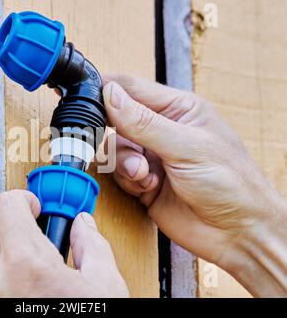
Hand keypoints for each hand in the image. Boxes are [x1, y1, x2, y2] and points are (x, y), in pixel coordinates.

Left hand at [0, 190, 128, 296]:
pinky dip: (4, 277)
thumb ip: (93, 247)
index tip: (35, 205)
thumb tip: (84, 227)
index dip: (23, 198)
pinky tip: (29, 289)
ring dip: (9, 254)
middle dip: (15, 226)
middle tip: (38, 235)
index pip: (6, 205)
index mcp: (26, 266)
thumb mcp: (104, 288)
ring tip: (38, 269)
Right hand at [103, 74, 286, 296]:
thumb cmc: (229, 182)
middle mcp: (162, 130)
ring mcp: (152, 156)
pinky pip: (119, 173)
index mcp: (178, 109)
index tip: (84, 95)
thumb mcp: (186, 146)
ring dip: (125, 162)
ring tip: (144, 174)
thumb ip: (143, 122)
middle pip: (117, 118)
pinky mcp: (144, 181)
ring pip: (115, 148)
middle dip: (114, 133)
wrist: (236, 232)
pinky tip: (148, 186)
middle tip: (120, 143)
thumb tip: (109, 94)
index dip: (107, 90)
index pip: (132, 88)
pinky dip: (129, 179)